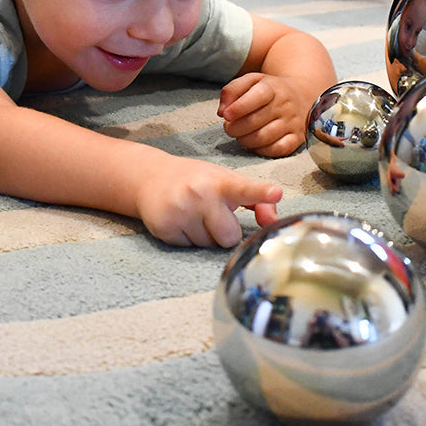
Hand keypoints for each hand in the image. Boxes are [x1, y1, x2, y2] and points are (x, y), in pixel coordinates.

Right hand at [133, 154, 281, 247]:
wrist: (150, 177)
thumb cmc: (197, 180)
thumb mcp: (226, 180)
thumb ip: (256, 199)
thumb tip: (272, 221)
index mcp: (220, 182)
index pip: (244, 189)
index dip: (261, 192)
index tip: (275, 192)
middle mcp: (200, 194)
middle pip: (230, 237)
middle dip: (224, 230)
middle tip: (211, 213)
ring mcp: (181, 211)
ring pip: (209, 246)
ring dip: (205, 235)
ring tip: (193, 214)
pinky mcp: (165, 227)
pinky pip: (190, 248)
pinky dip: (188, 239)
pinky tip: (180, 220)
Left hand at [217, 71, 310, 157]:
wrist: (302, 95)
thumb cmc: (270, 90)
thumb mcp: (251, 81)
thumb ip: (232, 91)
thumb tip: (222, 112)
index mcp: (273, 88)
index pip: (258, 96)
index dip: (239, 108)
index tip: (225, 115)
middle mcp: (284, 105)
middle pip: (255, 121)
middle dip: (235, 128)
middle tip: (228, 127)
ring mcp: (292, 123)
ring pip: (264, 137)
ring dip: (244, 140)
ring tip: (240, 135)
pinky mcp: (297, 138)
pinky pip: (277, 150)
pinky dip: (260, 150)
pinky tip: (254, 144)